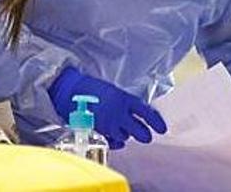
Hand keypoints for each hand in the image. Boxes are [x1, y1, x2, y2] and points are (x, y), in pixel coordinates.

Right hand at [48, 66, 166, 149]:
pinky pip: (111, 142)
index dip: (156, 122)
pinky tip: (117, 141)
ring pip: (124, 137)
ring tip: (125, 132)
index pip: (147, 112)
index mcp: (125, 99)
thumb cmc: (91, 88)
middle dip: (144, 134)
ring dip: (126, 135)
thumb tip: (135, 116)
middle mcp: (119, 113)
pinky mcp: (96, 131)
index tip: (162, 129)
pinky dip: (115, 142)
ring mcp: (107, 124)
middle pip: (139, 130)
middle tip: (147, 137)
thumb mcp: (114, 92)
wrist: (68, 90)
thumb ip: (126, 104)